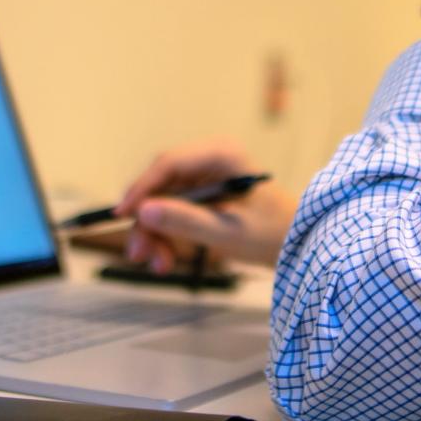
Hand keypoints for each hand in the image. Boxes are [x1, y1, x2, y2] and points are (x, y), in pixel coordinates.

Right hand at [114, 138, 295, 273]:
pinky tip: (166, 260)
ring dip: (155, 234)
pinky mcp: (203, 196)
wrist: (298, 244)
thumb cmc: (272, 233)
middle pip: (161, 184)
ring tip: (159, 266)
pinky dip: (167, 236)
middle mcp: (210, 159)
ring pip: (162, 201)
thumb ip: (185, 221)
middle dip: (148, 220)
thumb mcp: (227, 231)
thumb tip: (143, 211)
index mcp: (221, 154)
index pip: (169, 164)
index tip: (122, 216)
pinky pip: (173, 212)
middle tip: (137, 254)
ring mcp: (205, 177)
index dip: (142, 189)